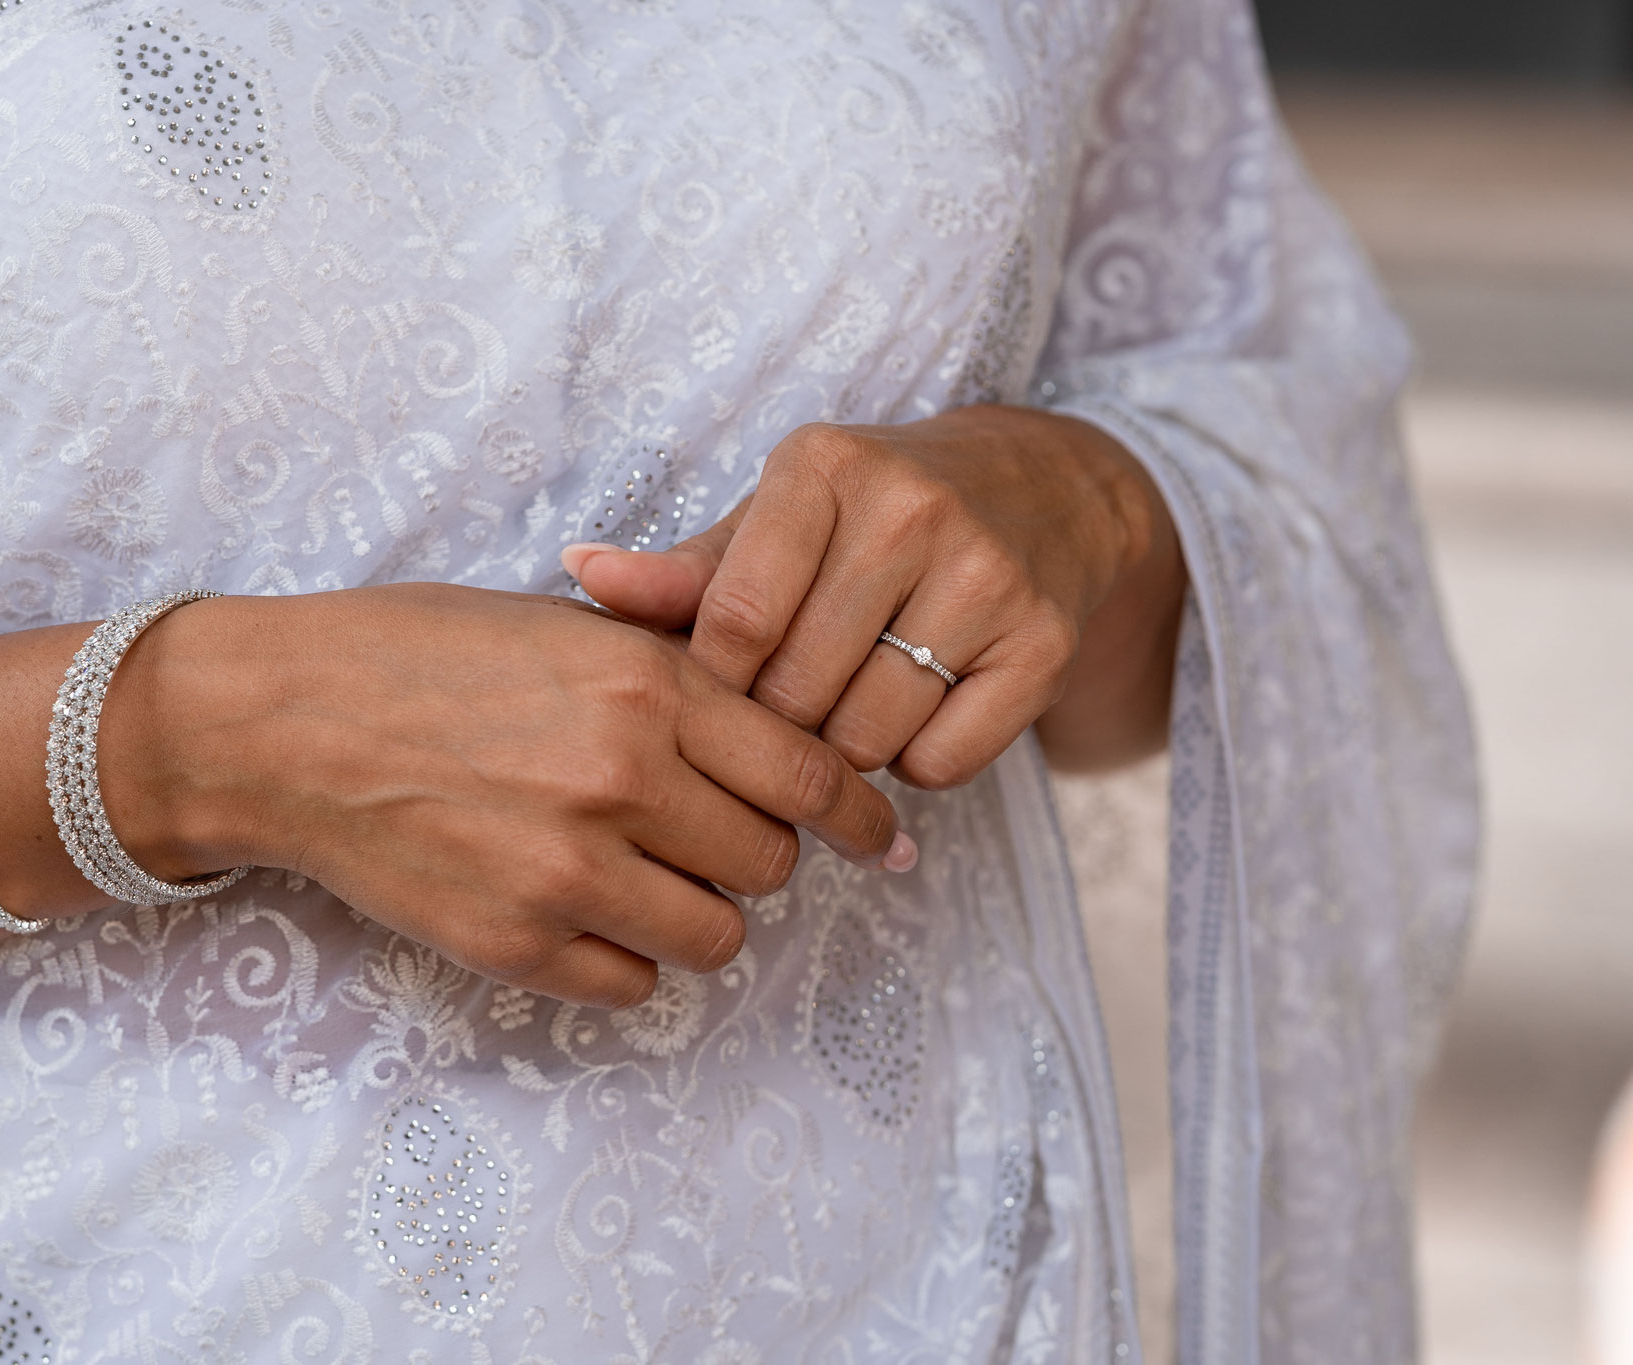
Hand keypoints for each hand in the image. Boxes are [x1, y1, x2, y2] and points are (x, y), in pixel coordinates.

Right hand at [100, 584, 907, 1008]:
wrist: (282, 724)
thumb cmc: (418, 653)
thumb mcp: (561, 623)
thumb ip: (676, 669)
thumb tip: (787, 732)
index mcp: (643, 686)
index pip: (809, 775)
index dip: (857, 812)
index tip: (873, 834)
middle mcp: (620, 781)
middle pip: (769, 862)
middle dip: (756, 852)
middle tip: (709, 833)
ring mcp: (566, 874)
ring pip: (715, 935)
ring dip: (699, 910)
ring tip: (645, 874)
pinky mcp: (514, 945)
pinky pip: (631, 983)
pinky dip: (625, 954)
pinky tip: (582, 909)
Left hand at [563, 405, 1184, 784]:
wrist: (1051, 491)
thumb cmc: (878, 514)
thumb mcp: (780, 519)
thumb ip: (683, 567)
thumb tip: (580, 575)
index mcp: (824, 467)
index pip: (736, 619)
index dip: (714, 686)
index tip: (715, 699)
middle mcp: (911, 509)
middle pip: (797, 689)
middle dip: (777, 726)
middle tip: (788, 712)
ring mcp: (988, 575)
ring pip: (869, 736)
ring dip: (845, 753)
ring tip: (849, 709)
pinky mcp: (1044, 641)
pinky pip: (944, 761)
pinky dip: (919, 765)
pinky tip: (920, 715)